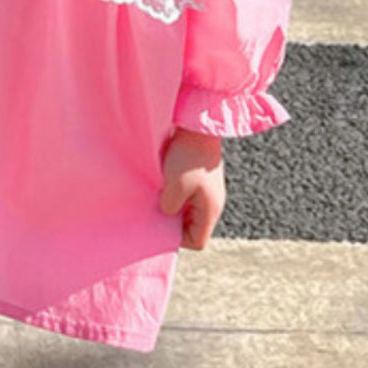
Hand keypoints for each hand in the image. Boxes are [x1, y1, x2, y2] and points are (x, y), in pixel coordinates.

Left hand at [158, 126, 224, 250]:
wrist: (198, 126)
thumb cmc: (188, 157)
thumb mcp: (174, 186)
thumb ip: (169, 207)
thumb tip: (166, 211)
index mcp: (210, 210)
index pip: (197, 241)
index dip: (178, 238)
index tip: (162, 222)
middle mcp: (212, 204)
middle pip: (192, 227)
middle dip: (173, 221)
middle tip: (156, 209)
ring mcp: (207, 191)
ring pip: (187, 211)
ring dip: (172, 205)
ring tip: (158, 194)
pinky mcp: (200, 178)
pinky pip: (186, 195)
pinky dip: (174, 193)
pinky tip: (162, 183)